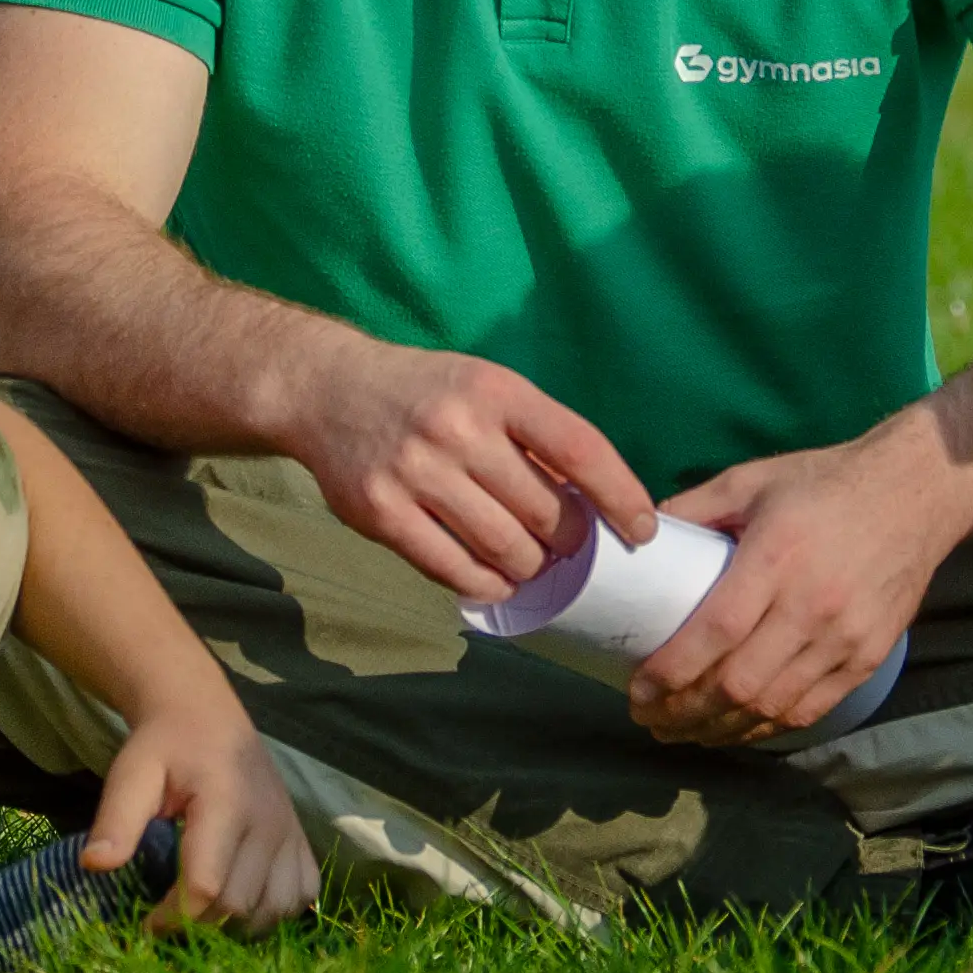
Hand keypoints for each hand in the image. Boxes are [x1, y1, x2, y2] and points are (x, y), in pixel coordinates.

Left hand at [88, 704, 318, 937]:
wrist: (207, 717)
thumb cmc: (165, 747)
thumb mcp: (132, 773)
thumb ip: (116, 818)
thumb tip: (95, 864)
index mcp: (226, 803)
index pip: (206, 886)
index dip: (172, 918)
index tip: (145, 923)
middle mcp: (268, 820)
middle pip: (238, 905)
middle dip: (198, 926)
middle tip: (167, 919)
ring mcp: (290, 830)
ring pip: (273, 909)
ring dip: (237, 926)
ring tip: (203, 916)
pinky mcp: (301, 838)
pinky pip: (301, 895)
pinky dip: (275, 911)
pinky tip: (244, 904)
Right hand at [294, 346, 655, 602]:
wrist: (329, 389)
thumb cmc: (427, 393)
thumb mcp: (486, 388)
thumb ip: (535, 436)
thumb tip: (595, 501)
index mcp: (497, 391)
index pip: (580, 449)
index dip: (620, 495)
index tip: (643, 530)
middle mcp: (459, 428)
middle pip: (545, 512)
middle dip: (568, 541)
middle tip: (566, 547)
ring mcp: (417, 472)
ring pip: (505, 548)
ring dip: (529, 567)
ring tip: (530, 563)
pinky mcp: (382, 513)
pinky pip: (453, 570)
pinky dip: (485, 585)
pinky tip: (494, 580)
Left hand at [629, 420, 972, 745]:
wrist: (918, 492)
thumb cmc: (826, 483)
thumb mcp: (752, 479)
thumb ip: (694, 508)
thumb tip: (638, 540)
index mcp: (777, 556)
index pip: (716, 631)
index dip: (671, 672)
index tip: (637, 690)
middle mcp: (813, 604)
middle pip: (739, 683)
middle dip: (684, 712)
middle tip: (649, 717)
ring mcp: (846, 637)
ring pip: (772, 706)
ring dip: (719, 729)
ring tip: (681, 730)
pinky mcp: (869, 658)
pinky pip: (809, 709)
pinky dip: (765, 727)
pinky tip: (735, 728)